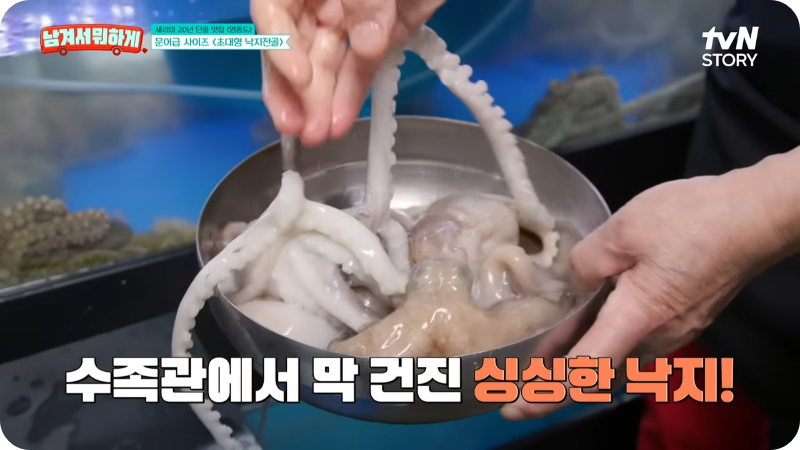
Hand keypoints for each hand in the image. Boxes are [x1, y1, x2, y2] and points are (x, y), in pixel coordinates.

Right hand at [251, 0, 444, 146]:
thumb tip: (367, 43)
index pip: (273, 12)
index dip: (278, 46)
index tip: (299, 77)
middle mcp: (318, 1)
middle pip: (296, 46)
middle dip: (297, 90)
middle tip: (300, 127)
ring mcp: (350, 20)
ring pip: (327, 66)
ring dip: (321, 102)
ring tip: (320, 135)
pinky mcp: (381, 37)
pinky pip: (361, 69)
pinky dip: (351, 96)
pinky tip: (341, 122)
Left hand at [501, 168, 791, 420]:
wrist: (756, 216)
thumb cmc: (692, 221)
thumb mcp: (623, 231)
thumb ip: (587, 263)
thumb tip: (578, 282)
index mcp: (637, 319)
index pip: (585, 371)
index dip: (546, 393)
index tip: (516, 406)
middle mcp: (658, 337)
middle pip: (600, 368)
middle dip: (560, 371)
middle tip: (526, 366)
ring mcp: (676, 330)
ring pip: (619, 353)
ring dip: (584, 350)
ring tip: (554, 336)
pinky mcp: (686, 317)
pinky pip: (638, 337)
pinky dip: (608, 333)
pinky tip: (595, 310)